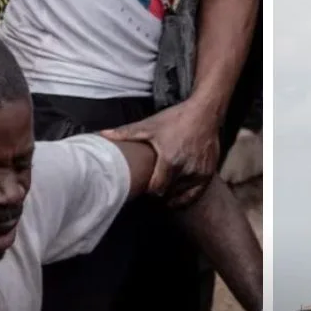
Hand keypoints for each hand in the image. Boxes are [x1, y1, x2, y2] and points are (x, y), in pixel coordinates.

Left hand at [99, 99, 219, 206]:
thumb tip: (102, 135)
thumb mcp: (150, 125)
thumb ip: (126, 133)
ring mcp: (199, 173)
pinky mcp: (208, 174)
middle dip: (158, 192)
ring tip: (164, 187)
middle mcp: (186, 170)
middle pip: (167, 194)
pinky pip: (195, 195)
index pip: (155, 189)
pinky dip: (185, 197)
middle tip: (151, 186)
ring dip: (171, 194)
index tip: (144, 185)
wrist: (204, 113)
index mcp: (170, 160)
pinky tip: (176, 196)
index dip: (148, 190)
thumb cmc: (176, 119)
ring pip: (180, 195)